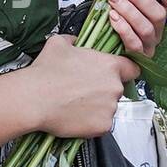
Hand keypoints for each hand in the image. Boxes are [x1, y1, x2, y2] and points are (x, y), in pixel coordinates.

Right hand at [23, 33, 141, 137]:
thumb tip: (74, 40)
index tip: (115, 75)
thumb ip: (72, 40)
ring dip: (97, 107)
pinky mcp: (102, 126)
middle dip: (104, 91)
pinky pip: (101, 124)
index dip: (124, 72)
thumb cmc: (45, 71)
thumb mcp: (58, 44)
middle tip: (83, 91)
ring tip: (75, 105)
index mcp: (109, 65)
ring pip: (108, 108)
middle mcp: (114, 87)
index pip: (132, 69)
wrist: (34, 99)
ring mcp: (110, 108)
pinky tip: (75, 116)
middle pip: (117, 89)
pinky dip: (91, 123)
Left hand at [93, 0, 166, 57]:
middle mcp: (158, 29)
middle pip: (158, 14)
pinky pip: (135, 44)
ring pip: (146, 28)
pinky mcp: (138, 56)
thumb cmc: (112, 16)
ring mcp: (149, 44)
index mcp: (158, 12)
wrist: (100, 44)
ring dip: (129, 11)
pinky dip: (123, 29)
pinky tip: (112, 17)